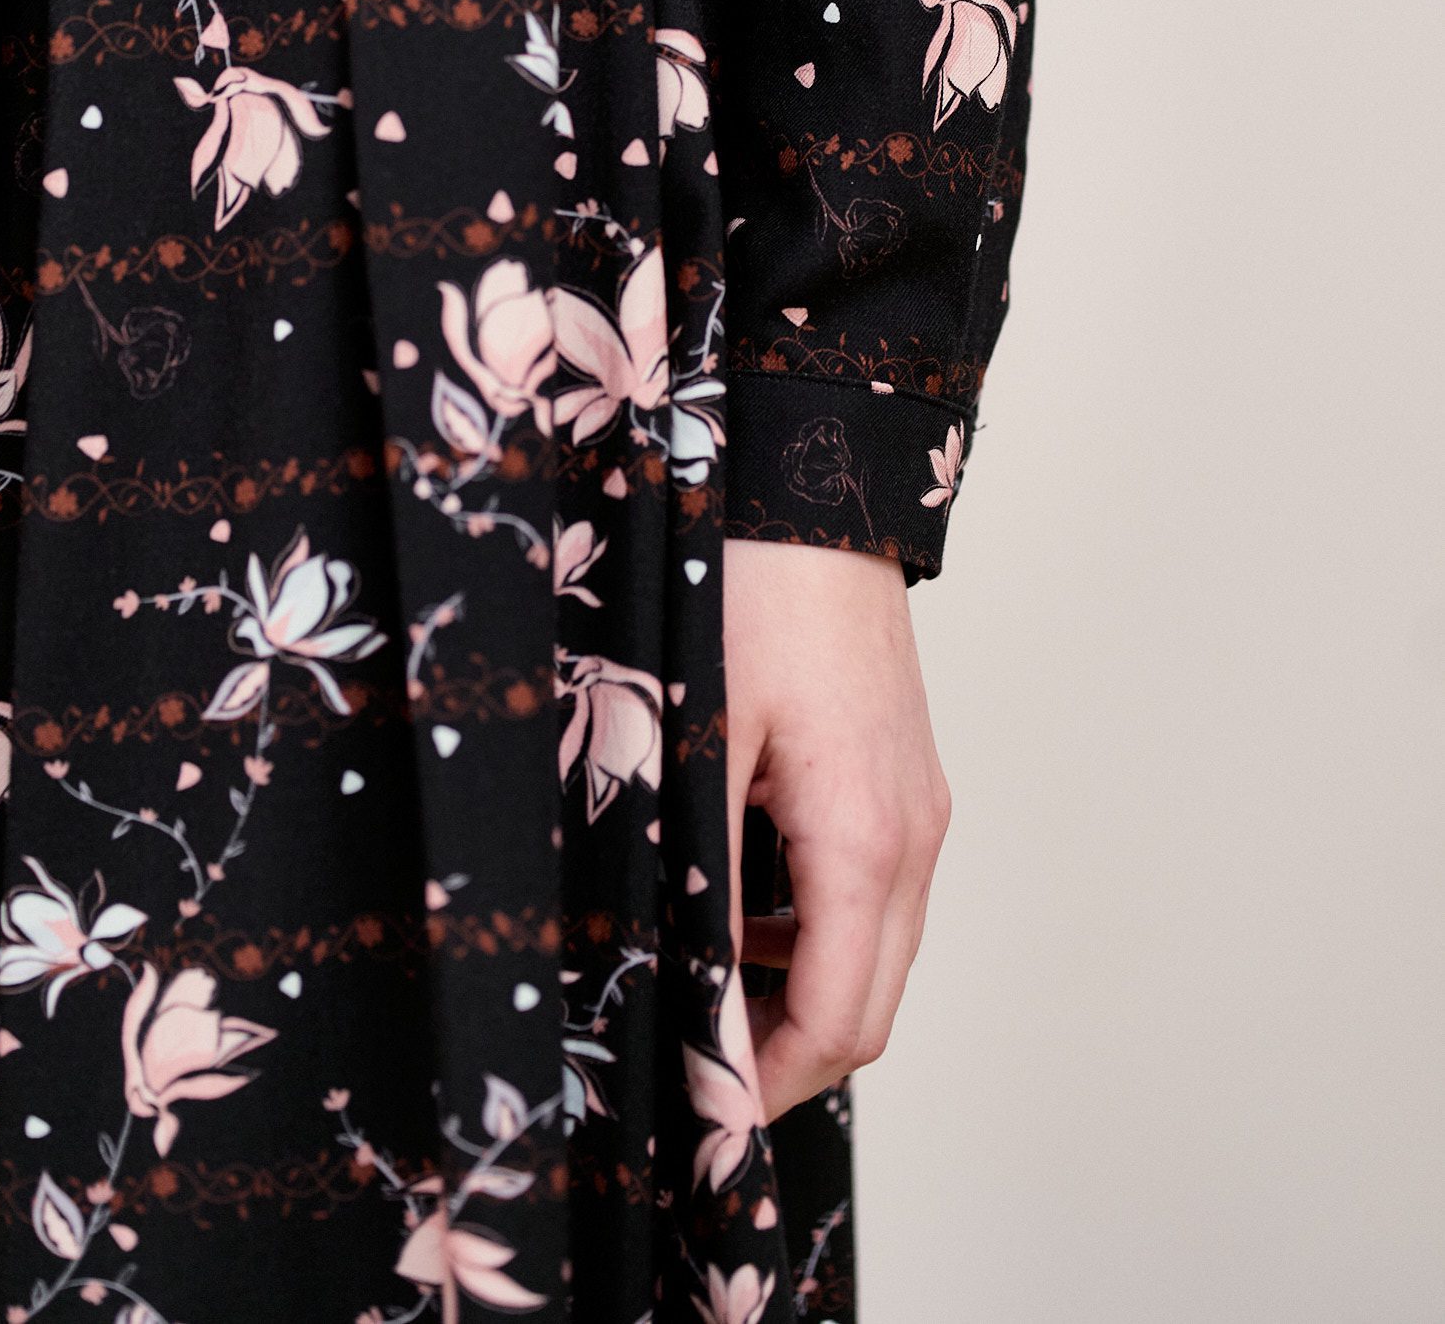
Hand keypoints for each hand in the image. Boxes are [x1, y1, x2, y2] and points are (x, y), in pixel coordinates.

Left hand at [722, 538, 949, 1121]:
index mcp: (864, 840)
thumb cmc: (751, 593)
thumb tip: (674, 985)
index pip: (837, 1021)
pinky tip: (740, 901)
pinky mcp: (906, 778)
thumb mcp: (697, 738)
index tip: (691, 1104)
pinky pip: (878, 892)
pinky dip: (817, 929)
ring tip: (702, 985)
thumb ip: (694, 871)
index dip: (764, 1082)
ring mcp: (920, 806)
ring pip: (877, 951)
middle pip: (870, 1005)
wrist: (815, 489)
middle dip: (784, 1054)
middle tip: (689, 1065)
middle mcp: (913, 835)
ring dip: (800, 991)